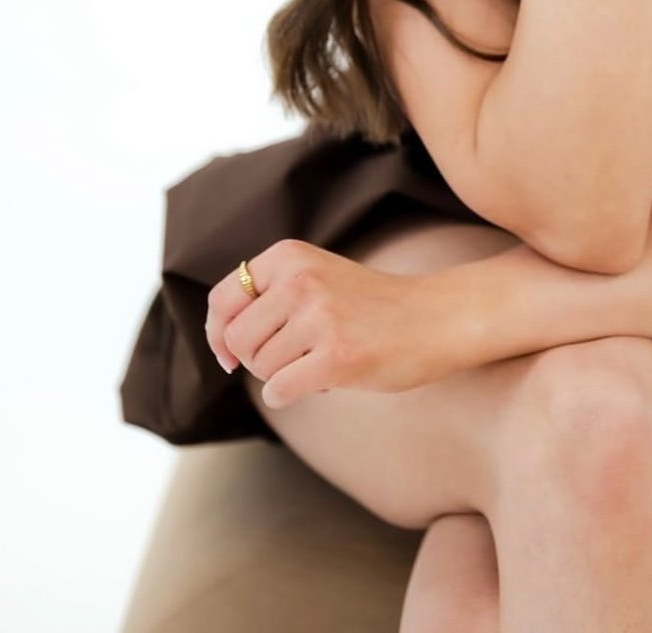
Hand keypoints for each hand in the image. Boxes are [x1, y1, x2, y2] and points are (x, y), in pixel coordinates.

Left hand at [205, 239, 467, 408]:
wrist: (434, 316)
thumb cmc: (371, 305)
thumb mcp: (317, 276)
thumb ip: (271, 295)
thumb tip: (220, 342)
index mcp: (289, 255)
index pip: (223, 300)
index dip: (217, 334)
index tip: (229, 357)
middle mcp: (300, 280)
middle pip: (237, 340)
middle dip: (257, 359)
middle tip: (292, 358)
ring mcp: (319, 317)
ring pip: (260, 368)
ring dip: (282, 376)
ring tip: (319, 359)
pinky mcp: (336, 355)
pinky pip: (280, 390)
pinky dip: (290, 394)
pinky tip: (320, 382)